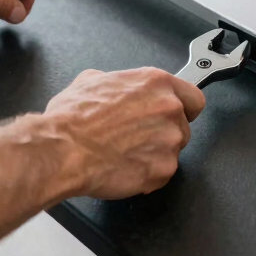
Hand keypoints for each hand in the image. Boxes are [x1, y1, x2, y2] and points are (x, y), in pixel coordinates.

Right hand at [41, 68, 205, 198]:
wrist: (63, 150)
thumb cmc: (72, 118)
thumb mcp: (90, 80)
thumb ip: (116, 81)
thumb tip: (114, 86)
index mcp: (155, 83)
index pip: (193, 98)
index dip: (184, 109)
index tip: (177, 116)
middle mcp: (169, 108)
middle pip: (182, 126)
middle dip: (163, 134)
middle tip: (136, 138)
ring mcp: (169, 140)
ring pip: (173, 151)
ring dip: (155, 154)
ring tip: (125, 154)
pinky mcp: (163, 169)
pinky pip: (162, 174)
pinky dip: (147, 175)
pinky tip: (125, 168)